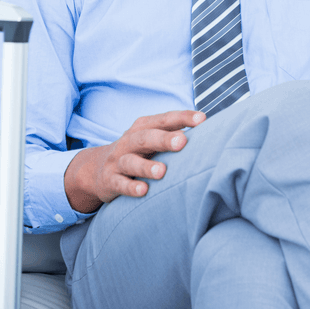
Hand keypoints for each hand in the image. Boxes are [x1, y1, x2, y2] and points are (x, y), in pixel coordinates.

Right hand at [63, 110, 204, 213]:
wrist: (96, 169)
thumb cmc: (137, 152)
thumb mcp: (152, 139)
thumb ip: (176, 133)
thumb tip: (213, 129)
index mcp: (143, 127)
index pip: (164, 119)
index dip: (182, 117)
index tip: (202, 119)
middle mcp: (129, 141)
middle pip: (146, 137)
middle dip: (164, 139)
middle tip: (182, 142)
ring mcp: (118, 161)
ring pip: (131, 161)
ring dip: (146, 166)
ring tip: (162, 172)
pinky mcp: (110, 180)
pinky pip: (120, 184)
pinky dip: (131, 187)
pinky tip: (143, 191)